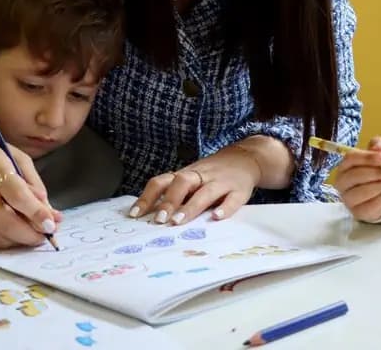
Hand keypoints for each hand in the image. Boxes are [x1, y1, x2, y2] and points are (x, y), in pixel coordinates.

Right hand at [0, 137, 58, 247]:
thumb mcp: (19, 159)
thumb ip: (34, 184)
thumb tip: (48, 211)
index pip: (18, 196)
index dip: (37, 213)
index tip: (52, 225)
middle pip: (7, 223)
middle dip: (31, 234)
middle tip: (47, 235)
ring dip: (19, 241)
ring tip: (34, 236)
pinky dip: (3, 241)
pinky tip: (14, 235)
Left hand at [129, 144, 262, 225]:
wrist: (245, 158)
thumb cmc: (212, 174)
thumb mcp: (191, 179)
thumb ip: (174, 193)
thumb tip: (148, 216)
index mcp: (186, 174)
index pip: (162, 181)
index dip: (148, 197)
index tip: (135, 214)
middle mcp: (202, 176)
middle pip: (183, 182)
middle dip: (169, 200)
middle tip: (159, 220)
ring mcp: (221, 182)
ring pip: (206, 191)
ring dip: (191, 206)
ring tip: (179, 221)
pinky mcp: (239, 190)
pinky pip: (233, 199)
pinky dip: (225, 208)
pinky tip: (216, 218)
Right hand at [334, 136, 380, 221]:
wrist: (379, 195)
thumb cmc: (375, 173)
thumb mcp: (377, 156)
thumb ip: (378, 147)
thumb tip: (380, 147)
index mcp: (344, 166)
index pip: (350, 158)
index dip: (367, 157)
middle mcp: (342, 182)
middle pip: (354, 175)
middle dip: (374, 173)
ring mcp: (347, 198)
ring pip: (360, 192)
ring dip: (378, 186)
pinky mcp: (357, 212)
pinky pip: (368, 206)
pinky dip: (380, 199)